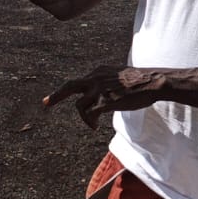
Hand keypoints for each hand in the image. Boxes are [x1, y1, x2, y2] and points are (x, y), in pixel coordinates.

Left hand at [43, 65, 166, 127]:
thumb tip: (105, 92)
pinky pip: (91, 113)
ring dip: (84, 118)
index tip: (57, 96)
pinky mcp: (106, 100)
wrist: (152, 82)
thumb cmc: (141, 81)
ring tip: (93, 125)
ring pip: (80, 106)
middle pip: (70, 86)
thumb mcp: (120, 77)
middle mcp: (96, 78)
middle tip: (45, 103)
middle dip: (56, 96)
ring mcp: (100, 89)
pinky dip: (90, 121)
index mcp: (98, 72)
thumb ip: (108, 82)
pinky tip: (95, 126)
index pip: (79, 82)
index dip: (70, 92)